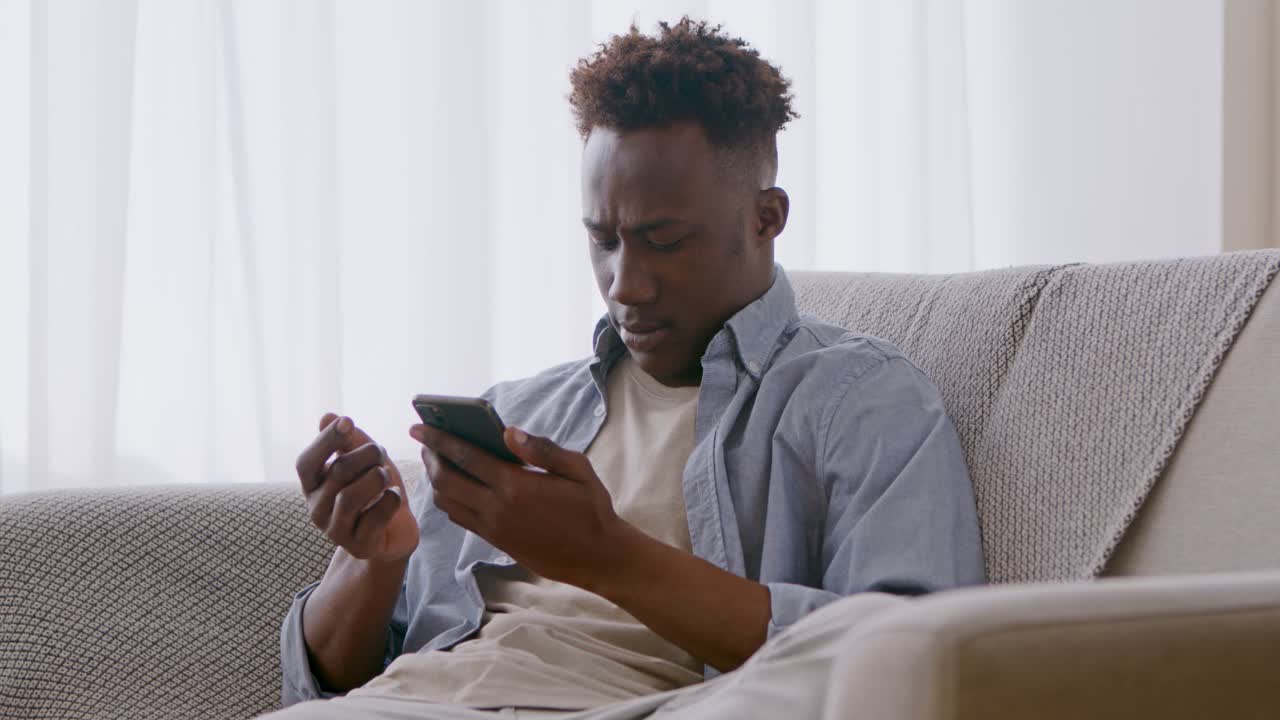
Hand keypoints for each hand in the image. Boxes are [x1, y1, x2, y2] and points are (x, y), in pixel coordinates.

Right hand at [296, 413, 419, 562]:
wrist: (395, 530)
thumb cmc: (374, 489)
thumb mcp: (365, 460)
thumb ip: (350, 441)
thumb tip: (327, 417)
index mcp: (312, 485)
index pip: (306, 462)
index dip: (326, 440)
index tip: (348, 422)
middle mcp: (316, 509)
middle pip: (337, 473)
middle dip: (365, 456)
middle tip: (380, 452)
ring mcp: (335, 531)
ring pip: (349, 498)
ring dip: (376, 478)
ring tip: (386, 475)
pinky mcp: (359, 546)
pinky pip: (373, 519)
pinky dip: (389, 501)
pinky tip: (394, 496)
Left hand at [410, 423, 625, 589]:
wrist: (597, 557)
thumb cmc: (591, 508)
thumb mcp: (578, 469)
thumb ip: (542, 449)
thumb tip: (508, 431)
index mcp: (516, 485)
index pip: (465, 457)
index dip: (438, 440)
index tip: (419, 427)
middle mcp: (498, 508)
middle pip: (446, 480)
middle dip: (430, 458)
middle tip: (425, 441)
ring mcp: (494, 527)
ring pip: (447, 502)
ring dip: (436, 480)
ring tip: (438, 462)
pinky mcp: (496, 541)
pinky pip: (460, 518)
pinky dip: (449, 500)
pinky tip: (455, 487)